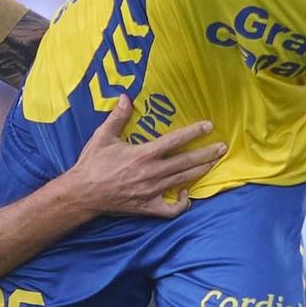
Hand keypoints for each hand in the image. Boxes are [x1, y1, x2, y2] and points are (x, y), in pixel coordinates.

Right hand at [66, 98, 225, 218]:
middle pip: (187, 162)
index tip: (208, 126)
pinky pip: (171, 209)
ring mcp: (152, 192)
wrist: (83, 194)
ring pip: (184, 180)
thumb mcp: (103, 136)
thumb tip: (125, 97)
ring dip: (201, 171)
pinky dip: (182, 203)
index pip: (175, 140)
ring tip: (214, 163)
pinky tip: (186, 193)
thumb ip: (117, 117)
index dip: (194, 132)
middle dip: (207, 154)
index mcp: (144, 154)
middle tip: (223, 147)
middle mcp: (152, 173)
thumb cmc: (92, 164)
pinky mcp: (148, 207)